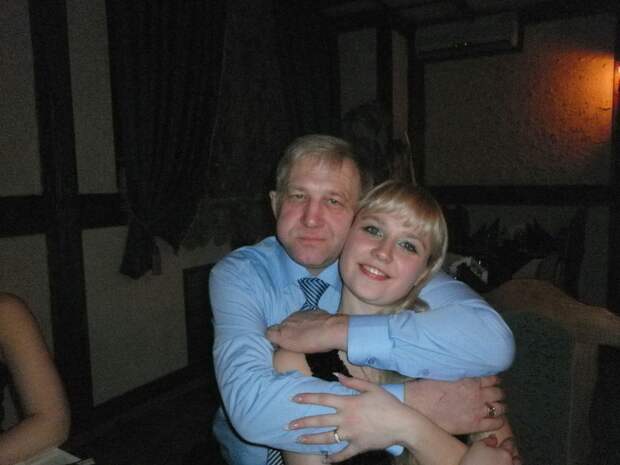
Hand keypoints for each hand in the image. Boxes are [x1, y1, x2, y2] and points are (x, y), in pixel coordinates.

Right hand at [267, 310, 347, 352]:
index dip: (275, 337)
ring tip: (307, 337)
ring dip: (299, 327)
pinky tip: (317, 331)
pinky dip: (310, 324)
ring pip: (297, 321)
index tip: (280, 345)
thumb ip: (274, 335)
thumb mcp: (287, 341)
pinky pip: (310, 318)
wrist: (333, 330)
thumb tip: (268, 333)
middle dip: (287, 332)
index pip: (272, 330)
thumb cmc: (310, 340)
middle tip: (295, 342)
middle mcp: (292, 317)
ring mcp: (305, 313)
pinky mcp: (317, 312)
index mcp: (284, 325)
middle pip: (285, 325)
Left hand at [288, 373, 412, 461]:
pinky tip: (325, 459)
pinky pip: (343, 454)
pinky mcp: (358, 446)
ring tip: (298, 440)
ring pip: (326, 438)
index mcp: (348, 403)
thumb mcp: (371, 387)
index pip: (323, 399)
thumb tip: (335, 375)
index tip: (294, 399)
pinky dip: (334, 458)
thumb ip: (352, 381)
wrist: (403, 424)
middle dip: (302, 423)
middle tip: (288, 425)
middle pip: (319, 420)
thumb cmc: (388, 403)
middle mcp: (346, 419)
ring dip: (311, 439)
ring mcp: (351, 434)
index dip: (307, 398)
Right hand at [406, 376, 505, 434]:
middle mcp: (478, 394)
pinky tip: (497, 420)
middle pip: (498, 393)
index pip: (492, 379)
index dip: (495, 381)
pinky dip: (499, 422)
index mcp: (471, 380)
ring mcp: (478, 409)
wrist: (420, 404)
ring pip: (500, 407)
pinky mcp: (475, 424)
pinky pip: (496, 423)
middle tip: (496, 396)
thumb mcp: (446, 374)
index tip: (494, 383)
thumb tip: (464, 373)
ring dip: (500, 407)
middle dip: (498, 394)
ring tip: (498, 408)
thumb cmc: (428, 388)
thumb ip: (460, 375)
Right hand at [460, 436, 520, 464]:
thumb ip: (487, 441)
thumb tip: (493, 438)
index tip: (508, 439)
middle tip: (508, 451)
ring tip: (504, 461)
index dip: (509, 440)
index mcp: (504, 453)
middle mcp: (509, 464)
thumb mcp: (476, 446)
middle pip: (517, 457)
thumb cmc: (473, 463)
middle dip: (513, 454)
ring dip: (513, 462)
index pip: (510, 443)